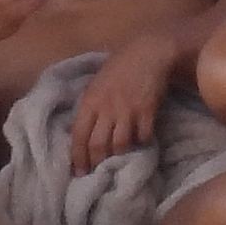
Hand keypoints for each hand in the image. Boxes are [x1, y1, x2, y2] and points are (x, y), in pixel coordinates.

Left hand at [68, 33, 177, 175]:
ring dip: (118, 154)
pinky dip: (141, 142)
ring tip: (119, 157)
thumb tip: (82, 131)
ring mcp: (127, 110)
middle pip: (98, 145)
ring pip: (119, 145)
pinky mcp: (147, 111)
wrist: (147, 52)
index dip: (77, 157)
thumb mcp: (97, 84)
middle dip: (96, 162)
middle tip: (97, 172)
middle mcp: (106, 108)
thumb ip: (90, 106)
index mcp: (90, 101)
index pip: (78, 135)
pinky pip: (142, 136)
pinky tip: (140, 141)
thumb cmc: (120, 66)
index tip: (79, 171)